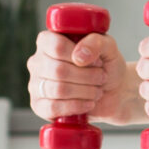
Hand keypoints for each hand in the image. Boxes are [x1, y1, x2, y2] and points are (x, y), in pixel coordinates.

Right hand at [26, 30, 141, 124]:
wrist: (113, 93)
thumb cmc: (106, 66)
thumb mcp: (108, 47)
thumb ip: (96, 42)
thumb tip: (79, 56)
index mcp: (48, 41)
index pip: (57, 46)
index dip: (80, 56)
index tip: (97, 62)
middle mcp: (38, 61)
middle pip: (59, 70)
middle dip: (87, 77)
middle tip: (101, 78)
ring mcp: (36, 84)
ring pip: (58, 90)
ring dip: (85, 91)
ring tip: (96, 91)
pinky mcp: (39, 106)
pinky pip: (53, 108)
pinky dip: (77, 106)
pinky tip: (88, 103)